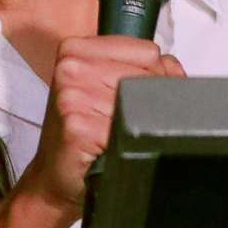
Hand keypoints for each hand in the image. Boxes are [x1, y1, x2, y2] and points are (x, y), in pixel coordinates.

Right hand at [19, 35, 185, 211]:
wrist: (54, 177)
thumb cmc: (79, 133)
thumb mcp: (104, 89)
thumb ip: (141, 69)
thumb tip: (173, 70)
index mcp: (76, 49)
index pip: (147, 50)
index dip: (155, 76)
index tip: (138, 97)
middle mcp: (71, 68)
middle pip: (148, 75)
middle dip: (151, 102)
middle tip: (126, 121)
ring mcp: (71, 96)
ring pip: (141, 103)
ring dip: (140, 124)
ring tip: (117, 133)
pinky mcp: (77, 125)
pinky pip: (127, 128)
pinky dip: (128, 142)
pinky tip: (110, 147)